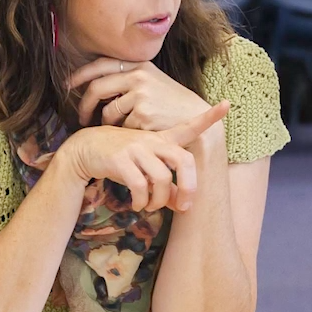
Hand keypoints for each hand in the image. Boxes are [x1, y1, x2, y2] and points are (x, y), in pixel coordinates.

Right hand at [55, 103, 229, 211]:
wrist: (85, 150)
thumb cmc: (121, 159)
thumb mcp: (145, 167)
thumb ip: (166, 183)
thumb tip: (182, 205)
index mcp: (161, 139)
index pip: (189, 126)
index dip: (208, 117)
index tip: (226, 105)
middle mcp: (152, 141)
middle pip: (184, 161)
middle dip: (189, 187)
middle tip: (185, 207)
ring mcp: (136, 148)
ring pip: (162, 178)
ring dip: (159, 200)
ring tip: (150, 206)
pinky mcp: (121, 160)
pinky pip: (140, 186)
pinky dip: (141, 201)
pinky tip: (137, 205)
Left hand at [69, 58, 212, 134]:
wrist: (197, 118)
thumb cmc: (171, 104)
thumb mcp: (152, 82)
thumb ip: (127, 80)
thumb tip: (94, 85)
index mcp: (139, 65)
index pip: (101, 64)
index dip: (80, 74)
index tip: (67, 85)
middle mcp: (139, 76)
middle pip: (97, 88)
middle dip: (85, 105)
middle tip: (81, 118)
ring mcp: (141, 96)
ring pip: (108, 112)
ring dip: (107, 123)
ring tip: (118, 129)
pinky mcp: (143, 115)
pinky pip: (121, 127)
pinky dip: (124, 133)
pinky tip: (135, 134)